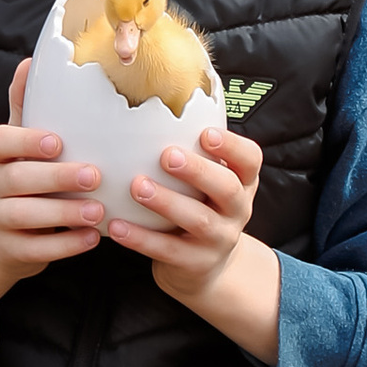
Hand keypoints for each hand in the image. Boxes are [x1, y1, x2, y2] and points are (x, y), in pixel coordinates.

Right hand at [0, 59, 104, 333]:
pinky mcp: (11, 251)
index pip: (1, 142)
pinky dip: (65, 245)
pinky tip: (92, 238)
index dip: (26, 141)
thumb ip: (26, 106)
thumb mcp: (18, 144)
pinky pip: (36, 250)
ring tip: (99, 211)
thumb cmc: (20, 179)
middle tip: (95, 175)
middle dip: (57, 178)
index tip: (58, 142)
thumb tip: (30, 59)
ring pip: (26, 216)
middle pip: (18, 180)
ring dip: (64, 214)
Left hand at [110, 124, 279, 361]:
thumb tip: (155, 99)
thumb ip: (193, 152)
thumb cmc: (198, 208)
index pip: (250, 160)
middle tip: (167, 155)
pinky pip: (169, 251)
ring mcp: (220, 240)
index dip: (231, 146)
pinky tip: (117, 226)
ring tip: (137, 186)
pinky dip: (141, 238)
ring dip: (166, 202)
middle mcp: (237, 210)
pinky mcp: (197, 264)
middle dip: (198, 171)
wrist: (205, 268)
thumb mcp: (207, 183)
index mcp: (242, 183)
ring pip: (198, 220)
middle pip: (227, 189)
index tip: (206, 133)